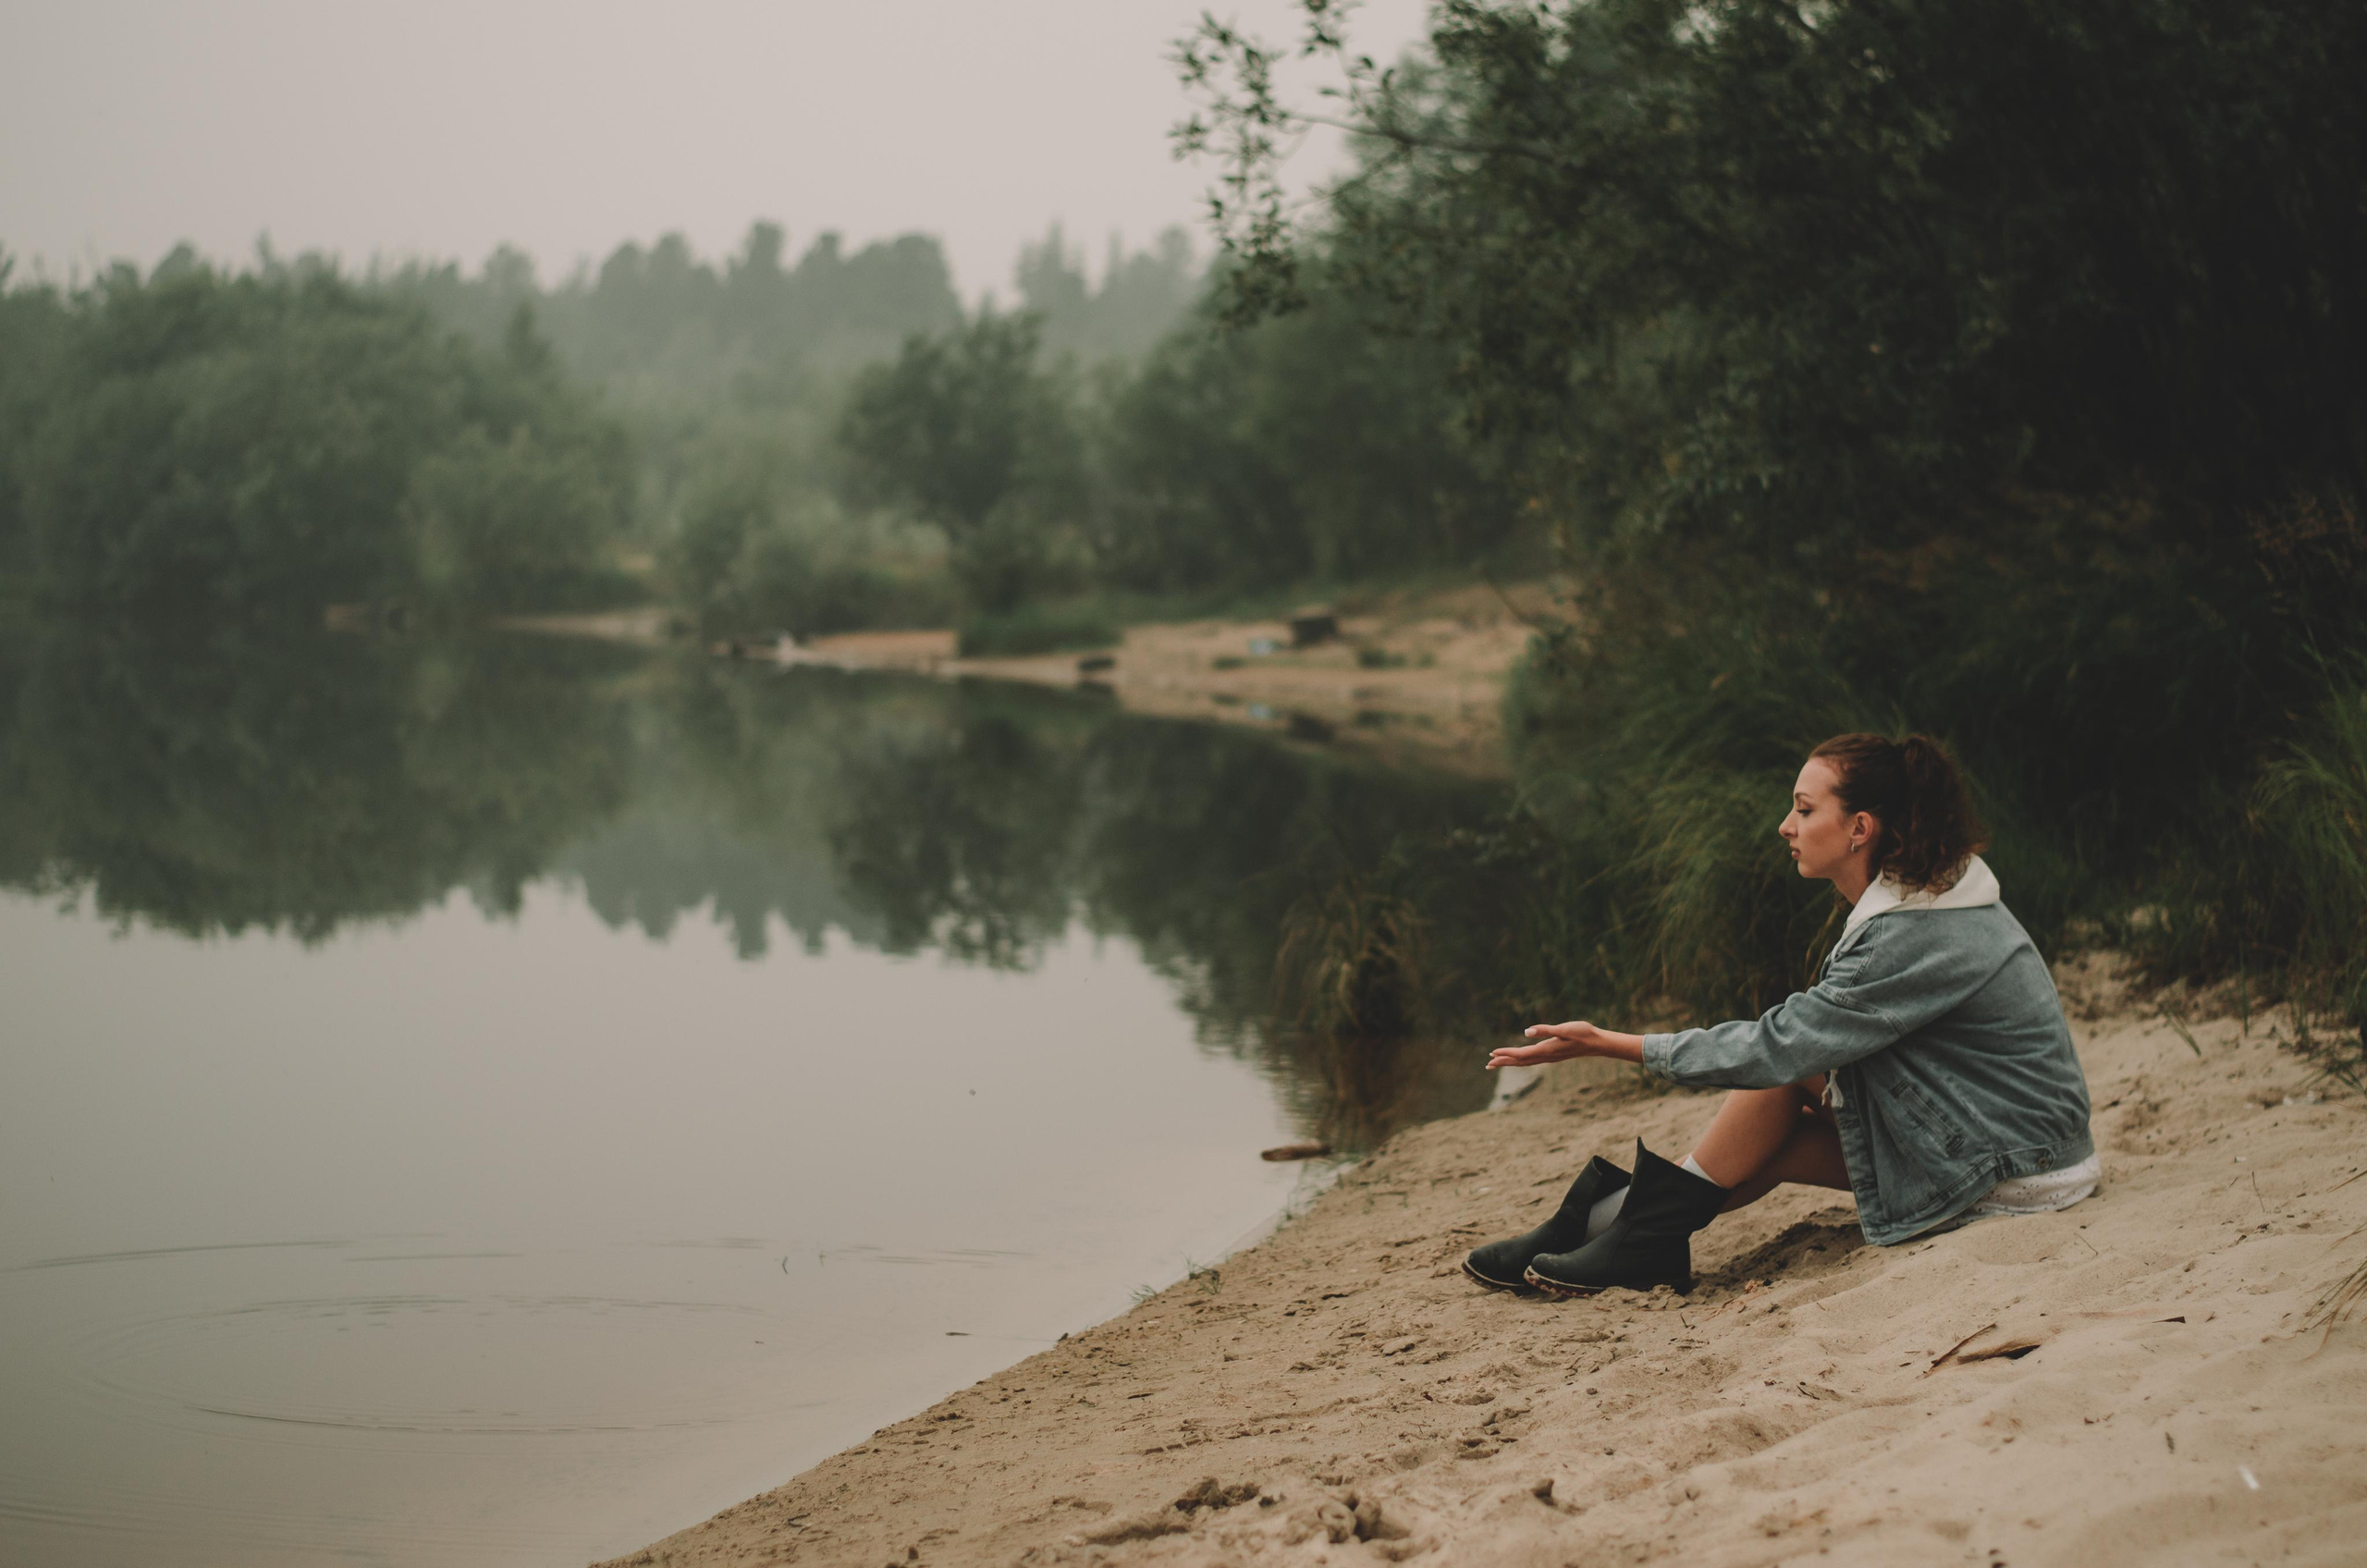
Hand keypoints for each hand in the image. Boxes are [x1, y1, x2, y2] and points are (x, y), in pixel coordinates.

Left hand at [1485, 1020, 1641, 1069]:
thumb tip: (1526, 1031)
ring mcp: (1549, 1057)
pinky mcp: (1553, 1055)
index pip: (1521, 1054)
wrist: (1597, 1043)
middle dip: (1503, 1062)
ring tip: (1498, 1063)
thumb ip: (1545, 1030)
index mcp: (1546, 1050)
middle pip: (1520, 1062)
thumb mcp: (1563, 1029)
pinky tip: (1519, 1058)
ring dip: (1511, 1062)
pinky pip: (1532, 1060)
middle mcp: (1546, 1056)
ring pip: (1526, 1062)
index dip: (1506, 1054)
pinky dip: (1521, 1060)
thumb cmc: (1582, 1033)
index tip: (1492, 1053)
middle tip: (1487, 1064)